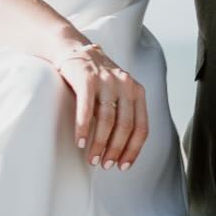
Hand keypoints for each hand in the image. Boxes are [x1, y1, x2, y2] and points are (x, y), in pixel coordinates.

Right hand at [54, 42, 148, 170]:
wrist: (74, 49)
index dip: (133, 150)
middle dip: (115, 150)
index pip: (141, 128)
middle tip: (105, 165)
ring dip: (99, 144)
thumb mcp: (117, 91)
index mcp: (137, 91)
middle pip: (125, 126)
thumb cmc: (95, 78)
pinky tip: (80, 142)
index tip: (123, 166)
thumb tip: (121, 149)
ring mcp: (106, 81)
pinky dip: (83, 129)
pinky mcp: (87, 79)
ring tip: (92, 158)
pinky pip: (86, 109)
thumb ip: (124, 112)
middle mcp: (125, 85)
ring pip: (107, 120)